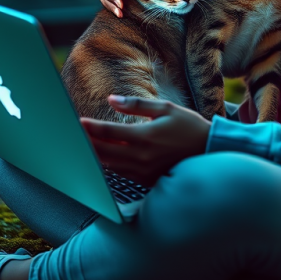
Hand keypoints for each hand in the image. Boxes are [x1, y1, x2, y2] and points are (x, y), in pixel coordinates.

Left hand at [81, 96, 211, 186]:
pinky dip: (107, 165)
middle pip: (103, 152)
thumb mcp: (166, 108)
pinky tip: (100, 158)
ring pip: (109, 166)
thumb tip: (112, 100)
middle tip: (71, 136)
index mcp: (146, 136)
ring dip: (93, 156)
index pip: (109, 133)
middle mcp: (142, 156)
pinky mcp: (146, 179)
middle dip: (86, 143)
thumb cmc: (189, 126)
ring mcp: (143, 171)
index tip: (77, 121)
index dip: (90, 128)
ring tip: (80, 146)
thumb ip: (136, 105)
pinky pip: (120, 173)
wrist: (209, 150)